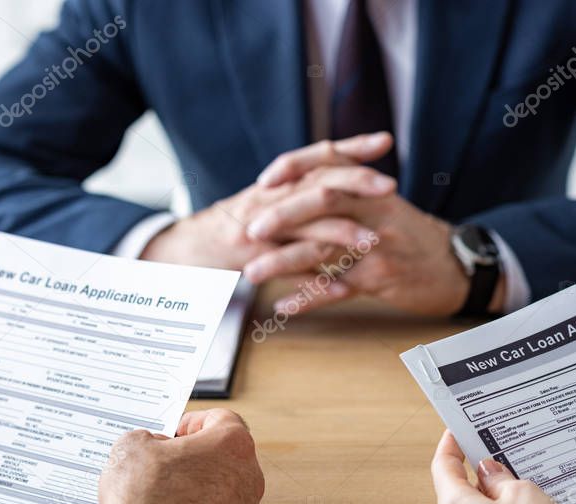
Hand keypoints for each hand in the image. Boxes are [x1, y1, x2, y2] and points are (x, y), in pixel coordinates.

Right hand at [99, 409, 263, 503]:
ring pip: (220, 490)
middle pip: (223, 456)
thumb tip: (155, 449)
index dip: (193, 422)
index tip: (175, 434)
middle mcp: (248, 477)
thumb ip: (148, 438)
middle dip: (193, 457)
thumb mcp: (131, 447)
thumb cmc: (145, 500)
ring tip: (159, 495)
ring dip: (194, 488)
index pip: (221, 420)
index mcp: (232, 444)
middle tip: (162, 463)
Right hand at [141, 134, 397, 270]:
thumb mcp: (270, 201)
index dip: (352, 147)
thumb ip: (302, 191)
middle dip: (355, 184)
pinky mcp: (252, 258)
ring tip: (374, 240)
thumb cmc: (235, 225)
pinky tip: (343, 291)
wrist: (186, 248)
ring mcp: (261, 229)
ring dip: (342, 234)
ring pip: (305, 227)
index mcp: (280, 183)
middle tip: (389, 185)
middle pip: (317, 185)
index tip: (385, 141)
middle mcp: (271, 199)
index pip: (319, 156)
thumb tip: (343, 182)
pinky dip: (317, 282)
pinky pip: (289, 271)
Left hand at [245, 136, 506, 316]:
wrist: (457, 266)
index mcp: (370, 188)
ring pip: (324, 248)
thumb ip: (348, 194)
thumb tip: (300, 193)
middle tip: (250, 231)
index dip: (293, 168)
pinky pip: (338, 288)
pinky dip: (309, 297)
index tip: (263, 181)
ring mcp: (377, 245)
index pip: (327, 164)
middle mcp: (373, 210)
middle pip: (322, 201)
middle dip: (282, 215)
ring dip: (284, 262)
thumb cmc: (411, 237)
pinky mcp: (381, 277)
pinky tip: (285, 305)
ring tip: (254, 273)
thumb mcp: (383, 205)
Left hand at [431, 432, 575, 503]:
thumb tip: (488, 472)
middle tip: (497, 451)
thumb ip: (500, 478)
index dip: (450, 445)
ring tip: (520, 481)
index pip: (443, 466)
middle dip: (477, 471)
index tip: (457, 431)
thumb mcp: (521, 493)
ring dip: (494, 496)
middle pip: (458, 489)